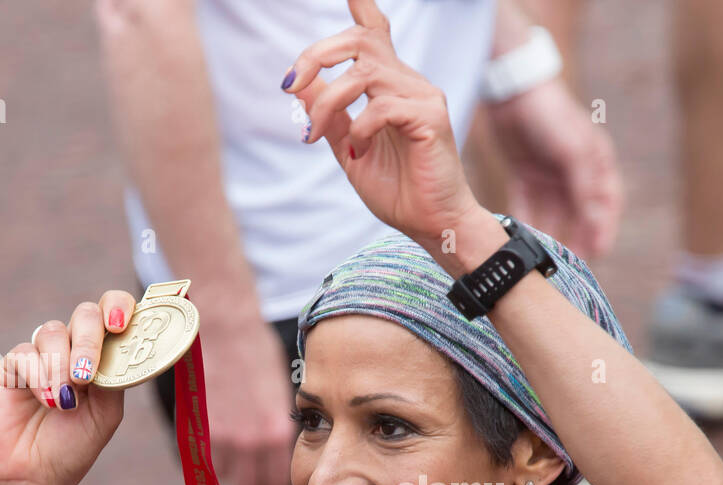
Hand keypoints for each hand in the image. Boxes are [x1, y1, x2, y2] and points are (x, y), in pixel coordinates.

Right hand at [0, 292, 133, 484]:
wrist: (35, 476)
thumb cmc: (75, 446)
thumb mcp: (106, 413)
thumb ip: (114, 377)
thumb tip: (117, 343)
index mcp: (102, 356)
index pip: (113, 313)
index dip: (119, 306)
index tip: (120, 325)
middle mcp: (73, 349)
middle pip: (85, 314)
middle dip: (88, 340)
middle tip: (86, 374)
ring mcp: (41, 355)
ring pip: (53, 331)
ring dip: (61, 366)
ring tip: (64, 402)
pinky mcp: (11, 367)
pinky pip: (25, 353)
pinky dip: (38, 375)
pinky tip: (45, 401)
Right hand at [199, 314, 294, 484]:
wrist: (225, 328)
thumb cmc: (259, 353)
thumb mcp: (282, 392)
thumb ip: (278, 427)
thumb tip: (277, 451)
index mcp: (278, 433)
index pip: (276, 484)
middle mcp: (250, 442)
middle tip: (253, 483)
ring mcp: (220, 437)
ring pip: (223, 477)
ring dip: (228, 472)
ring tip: (234, 459)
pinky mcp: (196, 427)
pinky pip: (200, 460)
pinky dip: (206, 458)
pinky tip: (212, 447)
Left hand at [284, 0, 482, 251]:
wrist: (432, 225)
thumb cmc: (398, 191)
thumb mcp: (350, 150)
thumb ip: (330, 116)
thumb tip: (299, 85)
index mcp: (390, 86)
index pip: (375, 31)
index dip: (360, 5)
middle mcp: (408, 82)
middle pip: (360, 39)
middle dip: (316, 55)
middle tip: (289, 85)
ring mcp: (422, 95)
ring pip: (363, 72)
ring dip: (328, 102)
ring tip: (316, 135)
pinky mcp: (430, 117)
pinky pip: (382, 106)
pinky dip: (359, 129)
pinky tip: (358, 154)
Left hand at [485, 77, 623, 258]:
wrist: (511, 89)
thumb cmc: (552, 116)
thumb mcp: (573, 153)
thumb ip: (585, 190)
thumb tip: (596, 226)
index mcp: (596, 165)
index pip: (606, 205)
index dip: (603, 230)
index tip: (597, 254)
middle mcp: (575, 174)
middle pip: (579, 216)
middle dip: (575, 240)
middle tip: (570, 266)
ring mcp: (550, 176)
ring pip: (553, 215)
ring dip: (550, 235)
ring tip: (544, 260)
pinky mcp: (526, 176)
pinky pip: (528, 207)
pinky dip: (527, 223)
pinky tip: (520, 241)